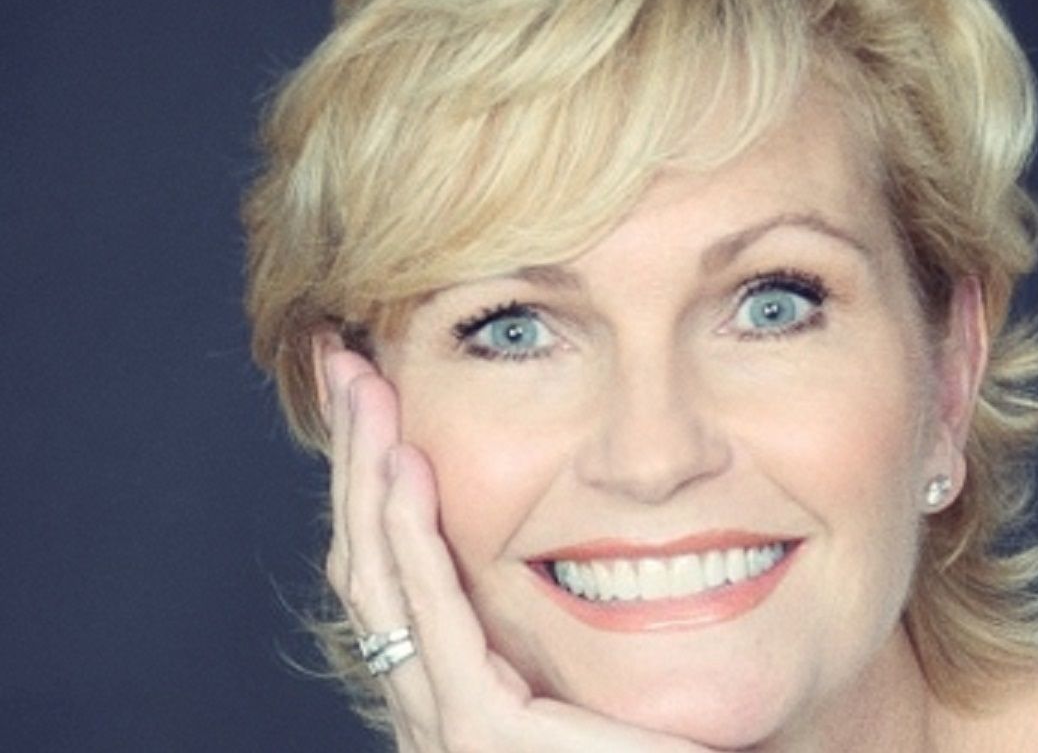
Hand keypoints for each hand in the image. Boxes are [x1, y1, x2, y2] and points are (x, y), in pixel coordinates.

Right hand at [320, 341, 712, 751]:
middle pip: (369, 557)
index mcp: (452, 678)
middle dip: (354, 455)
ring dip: (368, 473)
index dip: (373, 477)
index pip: (393, 563)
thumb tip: (571, 519)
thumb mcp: (590, 660)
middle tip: (343, 362)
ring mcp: (444, 721)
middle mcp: (430, 699)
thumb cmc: (655, 744)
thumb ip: (552, 610)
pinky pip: (431, 613)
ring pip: (381, 575)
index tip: (375, 392)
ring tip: (364, 387)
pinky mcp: (481, 733)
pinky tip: (406, 465)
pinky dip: (411, 534)